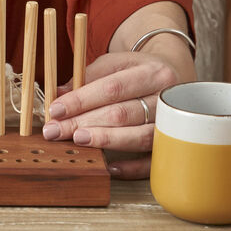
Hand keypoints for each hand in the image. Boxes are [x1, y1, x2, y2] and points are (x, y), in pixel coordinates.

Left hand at [41, 50, 179, 179]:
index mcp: (152, 73)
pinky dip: (131, 167)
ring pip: (138, 137)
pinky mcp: (173, 146)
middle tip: (57, 131)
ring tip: (78, 141)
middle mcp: (165, 99)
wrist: (175, 78)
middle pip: (121, 114)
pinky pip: (152, 162)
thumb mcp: (117, 63)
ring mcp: (172, 125)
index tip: (56, 110)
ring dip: (105, 141)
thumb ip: (89, 76)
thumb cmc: (139, 72)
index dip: (81, 100)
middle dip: (84, 123)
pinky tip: (109, 166)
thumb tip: (59, 93)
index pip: (111, 88)